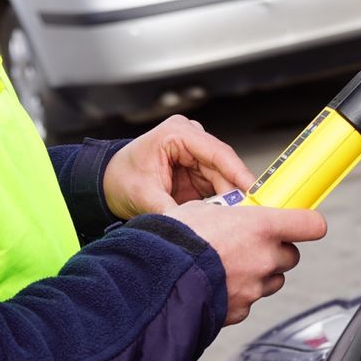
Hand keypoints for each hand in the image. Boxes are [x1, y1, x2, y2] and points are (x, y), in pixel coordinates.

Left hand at [103, 115, 255, 219]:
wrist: (107, 183)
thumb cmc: (120, 179)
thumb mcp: (143, 196)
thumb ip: (171, 211)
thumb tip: (194, 227)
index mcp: (176, 133)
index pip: (217, 152)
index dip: (238, 172)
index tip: (253, 190)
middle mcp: (190, 139)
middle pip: (224, 166)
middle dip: (234, 191)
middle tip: (244, 215)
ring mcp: (195, 154)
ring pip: (223, 178)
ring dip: (227, 199)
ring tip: (231, 219)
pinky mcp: (197, 170)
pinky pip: (217, 186)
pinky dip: (220, 201)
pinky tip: (222, 215)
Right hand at [165, 201, 326, 324]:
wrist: (156, 279)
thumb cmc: (175, 241)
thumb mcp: (202, 210)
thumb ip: (227, 214)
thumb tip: (228, 214)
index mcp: (261, 227)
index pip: (311, 224)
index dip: (308, 223)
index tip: (301, 222)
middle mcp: (265, 258)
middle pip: (291, 255)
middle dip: (276, 250)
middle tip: (252, 244)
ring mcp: (255, 287)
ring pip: (273, 280)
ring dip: (260, 273)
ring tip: (231, 265)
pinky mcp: (241, 310)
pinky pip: (250, 300)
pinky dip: (240, 293)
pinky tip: (218, 284)